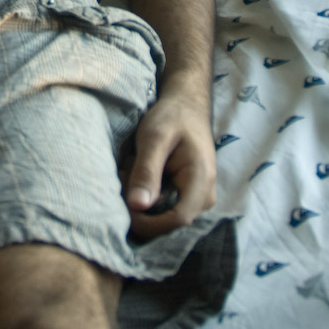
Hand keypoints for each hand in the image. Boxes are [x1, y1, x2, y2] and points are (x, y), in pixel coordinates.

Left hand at [120, 89, 216, 238]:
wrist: (186, 107)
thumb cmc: (172, 118)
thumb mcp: (154, 138)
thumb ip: (147, 171)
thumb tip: (137, 206)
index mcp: (201, 181)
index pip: (177, 220)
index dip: (147, 220)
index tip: (124, 201)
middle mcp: (204, 197)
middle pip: (167, 221)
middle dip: (140, 206)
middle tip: (125, 173)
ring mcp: (196, 199)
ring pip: (161, 215)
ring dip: (140, 198)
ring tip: (131, 168)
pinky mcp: (186, 197)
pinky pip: (161, 207)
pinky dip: (144, 194)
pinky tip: (137, 173)